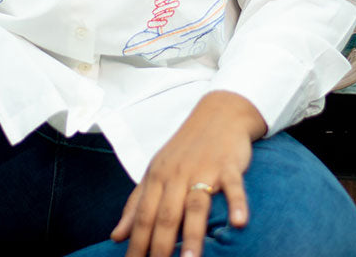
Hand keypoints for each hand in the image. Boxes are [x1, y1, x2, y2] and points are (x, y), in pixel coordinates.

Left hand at [111, 90, 266, 256]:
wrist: (220, 112)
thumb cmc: (186, 147)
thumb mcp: (157, 170)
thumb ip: (137, 203)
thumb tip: (117, 235)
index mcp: (158, 176)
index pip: (143, 215)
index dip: (137, 244)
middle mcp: (178, 174)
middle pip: (167, 214)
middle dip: (161, 247)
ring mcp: (205, 168)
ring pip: (196, 205)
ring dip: (193, 235)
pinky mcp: (229, 164)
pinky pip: (233, 186)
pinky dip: (237, 203)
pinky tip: (239, 223)